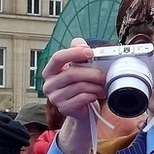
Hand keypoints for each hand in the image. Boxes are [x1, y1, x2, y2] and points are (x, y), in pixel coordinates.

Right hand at [41, 39, 102, 153]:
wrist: (79, 109)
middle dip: (92, 73)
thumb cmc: (78, 84)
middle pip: (72, 74)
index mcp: (50, 70)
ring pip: (79, 87)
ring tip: (102, 87)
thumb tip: (81, 44)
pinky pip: (82, 98)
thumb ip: (77, 51)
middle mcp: (49, 84)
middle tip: (104, 75)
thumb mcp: (76, 66)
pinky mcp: (64, 108)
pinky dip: (93, 95)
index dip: (74, 53)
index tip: (89, 52)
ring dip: (95, 86)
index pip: (58, 57)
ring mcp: (55, 98)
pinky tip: (96, 95)